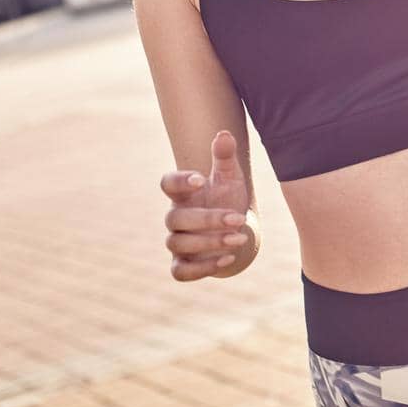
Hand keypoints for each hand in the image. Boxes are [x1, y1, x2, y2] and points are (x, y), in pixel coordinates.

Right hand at [158, 129, 252, 280]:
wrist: (236, 229)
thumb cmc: (228, 198)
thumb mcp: (230, 177)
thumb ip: (225, 157)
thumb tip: (223, 134)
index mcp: (184, 193)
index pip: (167, 183)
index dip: (179, 181)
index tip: (201, 179)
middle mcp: (176, 217)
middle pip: (175, 219)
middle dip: (208, 220)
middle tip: (238, 219)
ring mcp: (178, 242)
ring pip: (178, 244)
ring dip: (209, 243)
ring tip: (239, 238)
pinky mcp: (183, 264)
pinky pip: (180, 272)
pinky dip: (202, 268)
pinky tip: (228, 258)